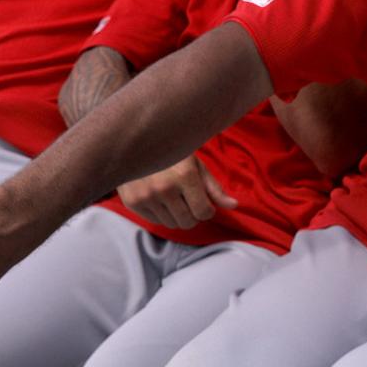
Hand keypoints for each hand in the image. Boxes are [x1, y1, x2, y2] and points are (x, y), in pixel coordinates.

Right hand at [116, 155, 237, 228]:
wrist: (132, 143)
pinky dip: (161, 213)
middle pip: (188, 222)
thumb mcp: (195, 164)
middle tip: (189, 200)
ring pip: (172, 224)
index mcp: (184, 176)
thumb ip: (214, 188)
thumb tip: (234, 206)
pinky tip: (159, 197)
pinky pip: (155, 221)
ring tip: (174, 197)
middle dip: (193, 214)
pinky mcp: (132, 202)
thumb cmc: (171, 152)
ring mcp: (146, 196)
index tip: (204, 201)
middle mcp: (164, 188)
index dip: (207, 209)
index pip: (203, 212)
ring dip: (177, 215)